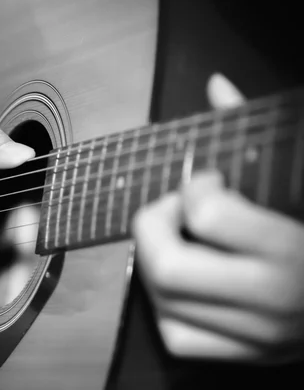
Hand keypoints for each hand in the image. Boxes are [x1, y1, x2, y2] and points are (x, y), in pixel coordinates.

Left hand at [132, 74, 303, 363]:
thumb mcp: (295, 182)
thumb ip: (253, 133)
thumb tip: (215, 84)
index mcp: (290, 246)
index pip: (206, 213)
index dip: (192, 188)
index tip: (204, 181)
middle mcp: (273, 297)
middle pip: (166, 268)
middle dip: (150, 228)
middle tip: (168, 211)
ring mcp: (256, 334)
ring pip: (163, 301)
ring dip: (154, 262)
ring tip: (180, 240)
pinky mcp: (244, 356)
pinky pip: (176, 335)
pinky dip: (166, 306)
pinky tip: (185, 282)